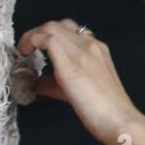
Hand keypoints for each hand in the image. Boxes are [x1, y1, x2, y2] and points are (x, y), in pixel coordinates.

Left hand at [17, 21, 141, 144]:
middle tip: (28, 50)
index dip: (50, 37)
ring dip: (32, 36)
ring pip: (51, 27)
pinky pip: (47, 39)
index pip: (71, 32)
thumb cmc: (105, 111)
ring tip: (24, 51)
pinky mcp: (71, 63)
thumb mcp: (81, 91)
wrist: (119, 120)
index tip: (38, 51)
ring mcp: (82, 52)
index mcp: (98, 50)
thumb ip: (58, 84)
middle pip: (59, 25)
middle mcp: (92, 45)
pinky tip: (26, 55)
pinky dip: (32, 42)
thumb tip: (38, 83)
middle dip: (38, 33)